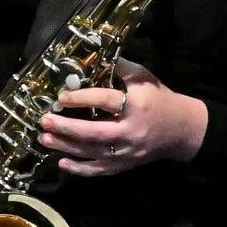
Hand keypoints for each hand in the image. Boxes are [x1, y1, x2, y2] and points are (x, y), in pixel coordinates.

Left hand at [40, 59, 207, 176]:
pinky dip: (81, 169)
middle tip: (44, 121)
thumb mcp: (144, 78)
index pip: (105, 101)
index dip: (81, 98)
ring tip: (44, 139)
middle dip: (67, 128)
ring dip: (66, 147)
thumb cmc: (160, 99)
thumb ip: (120, 68)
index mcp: (137, 106)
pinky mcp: (127, 165)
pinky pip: (101, 170)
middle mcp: (131, 131)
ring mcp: (129, 152)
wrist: (182, 130)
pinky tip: (62, 162)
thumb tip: (92, 56)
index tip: (60, 97)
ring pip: (93, 152)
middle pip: (95, 132)